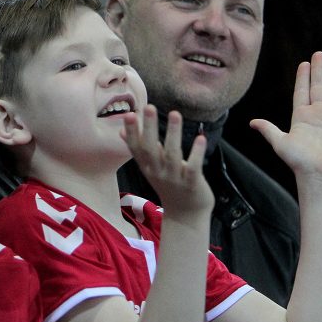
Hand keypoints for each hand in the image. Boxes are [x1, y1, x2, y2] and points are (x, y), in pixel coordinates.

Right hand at [120, 104, 212, 218]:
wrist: (185, 214)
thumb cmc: (168, 185)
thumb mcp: (150, 168)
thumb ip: (139, 149)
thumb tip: (121, 131)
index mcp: (147, 167)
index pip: (136, 148)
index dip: (132, 132)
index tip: (129, 114)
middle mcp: (157, 172)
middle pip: (151, 149)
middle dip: (149, 128)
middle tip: (148, 107)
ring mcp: (174, 179)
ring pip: (172, 155)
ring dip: (173, 134)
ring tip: (175, 114)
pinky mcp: (192, 184)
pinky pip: (193, 167)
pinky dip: (196, 153)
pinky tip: (200, 138)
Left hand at [250, 51, 321, 184]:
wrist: (317, 173)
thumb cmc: (297, 160)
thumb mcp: (280, 143)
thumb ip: (268, 129)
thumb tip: (252, 122)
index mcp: (301, 116)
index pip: (301, 91)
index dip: (302, 77)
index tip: (303, 63)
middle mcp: (317, 114)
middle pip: (318, 87)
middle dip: (318, 70)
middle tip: (318, 53)